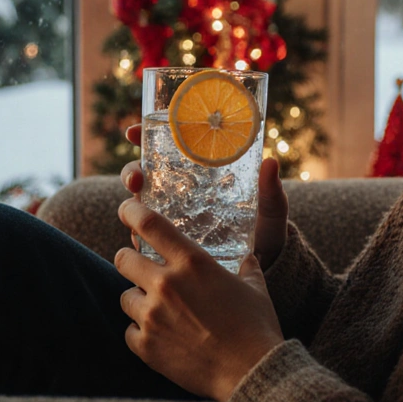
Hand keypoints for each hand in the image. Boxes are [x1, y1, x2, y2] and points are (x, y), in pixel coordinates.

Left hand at [115, 196, 284, 400]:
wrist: (252, 373)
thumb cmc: (256, 328)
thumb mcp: (254, 287)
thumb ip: (246, 267)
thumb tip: (248, 259)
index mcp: (192, 262)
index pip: (149, 223)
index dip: (131, 212)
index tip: (127, 210)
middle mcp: (166, 284)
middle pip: (123, 259)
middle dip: (129, 261)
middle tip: (140, 268)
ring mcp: (152, 316)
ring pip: (125, 297)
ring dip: (138, 300)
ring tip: (159, 311)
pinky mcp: (146, 346)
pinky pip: (129, 331)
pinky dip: (141, 333)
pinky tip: (162, 337)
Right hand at [121, 125, 288, 268]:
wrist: (264, 269)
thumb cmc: (265, 232)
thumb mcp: (269, 210)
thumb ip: (270, 190)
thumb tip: (271, 163)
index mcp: (200, 175)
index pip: (167, 150)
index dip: (145, 136)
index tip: (134, 132)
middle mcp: (179, 194)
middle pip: (144, 175)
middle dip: (132, 171)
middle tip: (137, 177)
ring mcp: (171, 220)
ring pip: (139, 205)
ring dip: (131, 202)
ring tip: (137, 204)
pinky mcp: (167, 247)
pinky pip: (145, 238)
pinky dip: (137, 235)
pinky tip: (139, 237)